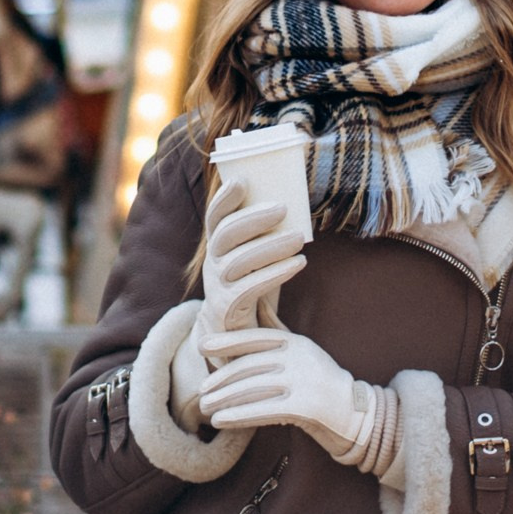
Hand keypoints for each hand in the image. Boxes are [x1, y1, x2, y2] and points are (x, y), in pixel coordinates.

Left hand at [197, 327, 366, 450]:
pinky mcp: (304, 407)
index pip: (255, 337)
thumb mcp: (304, 349)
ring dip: (224, 399)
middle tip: (201, 389)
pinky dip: (238, 415)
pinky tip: (220, 420)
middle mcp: (298, 358)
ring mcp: (302, 382)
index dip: (226, 341)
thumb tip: (257, 302)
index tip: (202, 346)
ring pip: (252, 388)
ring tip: (205, 407)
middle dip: (221, 378)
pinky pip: (262, 410)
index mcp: (296, 343)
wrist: (357, 414)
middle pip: (249, 365)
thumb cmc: (323, 382)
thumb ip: (278, 329)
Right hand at [199, 179, 307, 334]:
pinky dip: (276, 273)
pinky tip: (298, 263)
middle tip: (284, 207)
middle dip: (254, 218)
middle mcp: (212, 262)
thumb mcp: (253, 256)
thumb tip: (293, 204)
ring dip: (271, 246)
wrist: (236, 333)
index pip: (215, 216)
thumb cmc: (253, 285)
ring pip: (240, 261)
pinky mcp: (229, 307)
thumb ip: (263, 235)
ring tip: (300, 238)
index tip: (241, 180)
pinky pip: (250, 288)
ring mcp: (217, 285)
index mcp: (218, 245)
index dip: (224, 198)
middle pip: (226, 234)